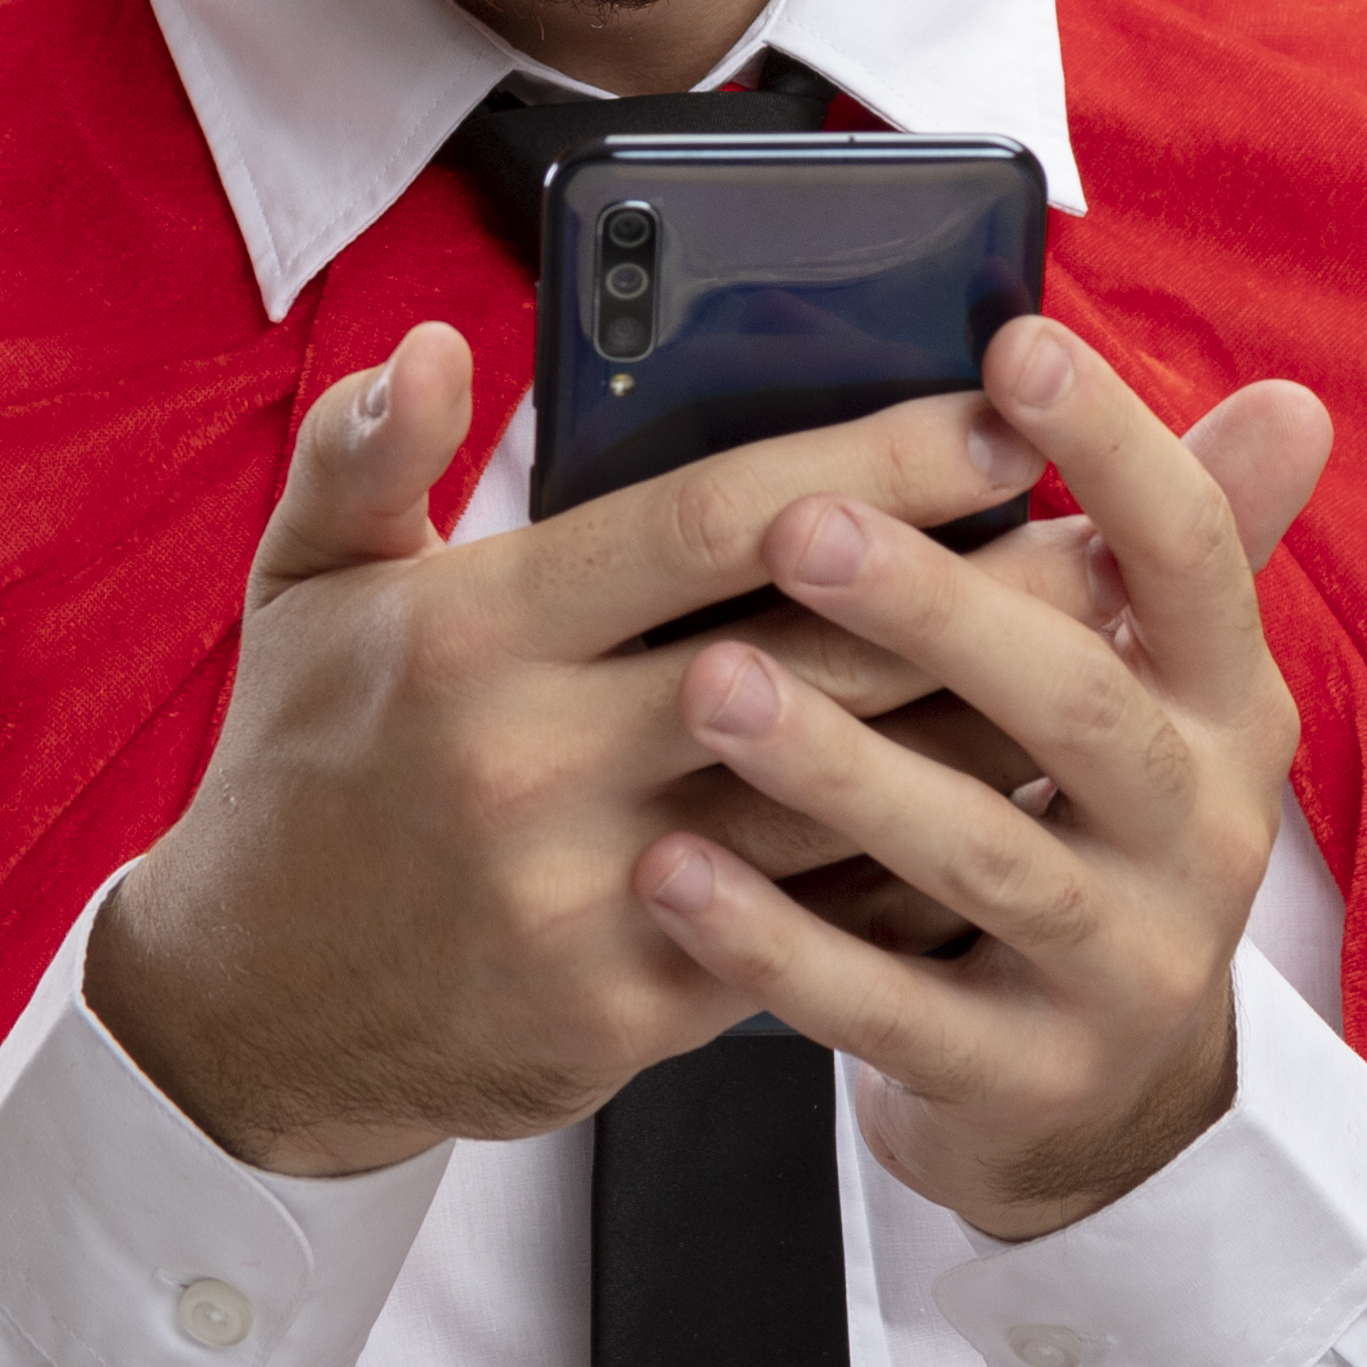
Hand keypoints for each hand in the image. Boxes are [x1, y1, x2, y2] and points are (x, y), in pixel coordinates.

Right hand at [90, 324, 1048, 1175]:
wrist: (248, 1018)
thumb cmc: (302, 772)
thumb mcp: (299, 590)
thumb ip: (364, 455)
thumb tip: (431, 348)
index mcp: (475, 632)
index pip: (708, 523)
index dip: (867, 467)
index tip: (999, 421)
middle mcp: (536, 758)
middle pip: (809, 656)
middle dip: (978, 594)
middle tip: (1118, 540)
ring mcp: (587, 895)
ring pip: (832, 801)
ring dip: (978, 736)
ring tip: (1103, 674)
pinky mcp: (625, 1014)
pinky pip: (805, 932)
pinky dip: (910, 874)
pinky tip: (1010, 823)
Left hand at [630, 318, 1331, 1237]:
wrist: (1101, 1112)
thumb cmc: (1086, 840)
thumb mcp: (1148, 706)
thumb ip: (1169, 554)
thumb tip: (1287, 399)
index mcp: (1231, 715)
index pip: (1194, 561)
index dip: (1119, 449)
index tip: (1013, 340)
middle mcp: (1202, 839)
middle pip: (1080, 708)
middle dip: (942, 610)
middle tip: (800, 525)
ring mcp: (1123, 972)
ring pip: (985, 859)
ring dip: (842, 770)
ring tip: (711, 688)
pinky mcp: (1029, 1084)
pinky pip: (893, 1014)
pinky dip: (778, 946)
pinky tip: (670, 872)